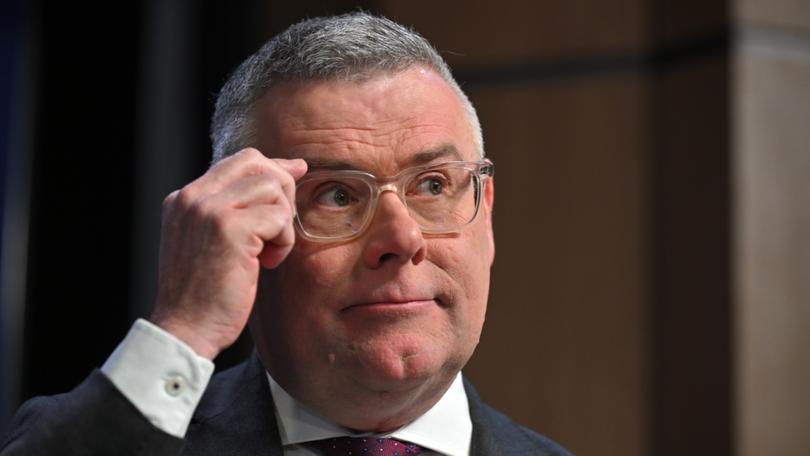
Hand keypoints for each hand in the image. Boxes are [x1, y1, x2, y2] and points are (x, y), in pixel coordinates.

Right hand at [149, 148, 306, 358]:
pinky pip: (279, 217)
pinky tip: (269, 262)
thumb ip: (233, 210)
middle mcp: (192, 197)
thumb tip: (284, 172)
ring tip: (269, 252)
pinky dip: (284, 241)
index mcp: (184, 199)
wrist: (186, 330)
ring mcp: (209, 210)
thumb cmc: (205, 293)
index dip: (273, 170)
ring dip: (283, 221)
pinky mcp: (229, 228)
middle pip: (256, 163)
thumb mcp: (210, 242)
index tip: (294, 181)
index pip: (239, 162)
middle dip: (282, 191)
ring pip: (272, 187)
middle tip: (280, 228)